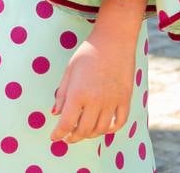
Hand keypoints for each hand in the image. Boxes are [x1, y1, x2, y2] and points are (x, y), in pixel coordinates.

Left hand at [50, 0, 145, 143]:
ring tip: (83, 132)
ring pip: (101, 129)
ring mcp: (112, 102)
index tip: (54, 137)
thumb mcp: (69, 71)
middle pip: (84, 130)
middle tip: (67, 138)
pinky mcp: (125, 100)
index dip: (59, 133)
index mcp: (78, 94)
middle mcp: (96, 101)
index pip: (66, 123)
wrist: (113, 41)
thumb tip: (54, 113)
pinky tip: (103, 128)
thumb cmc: (87, 54)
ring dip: (90, 134)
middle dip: (73, 137)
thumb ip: (62, 94)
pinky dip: (111, 129)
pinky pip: (119, 122)